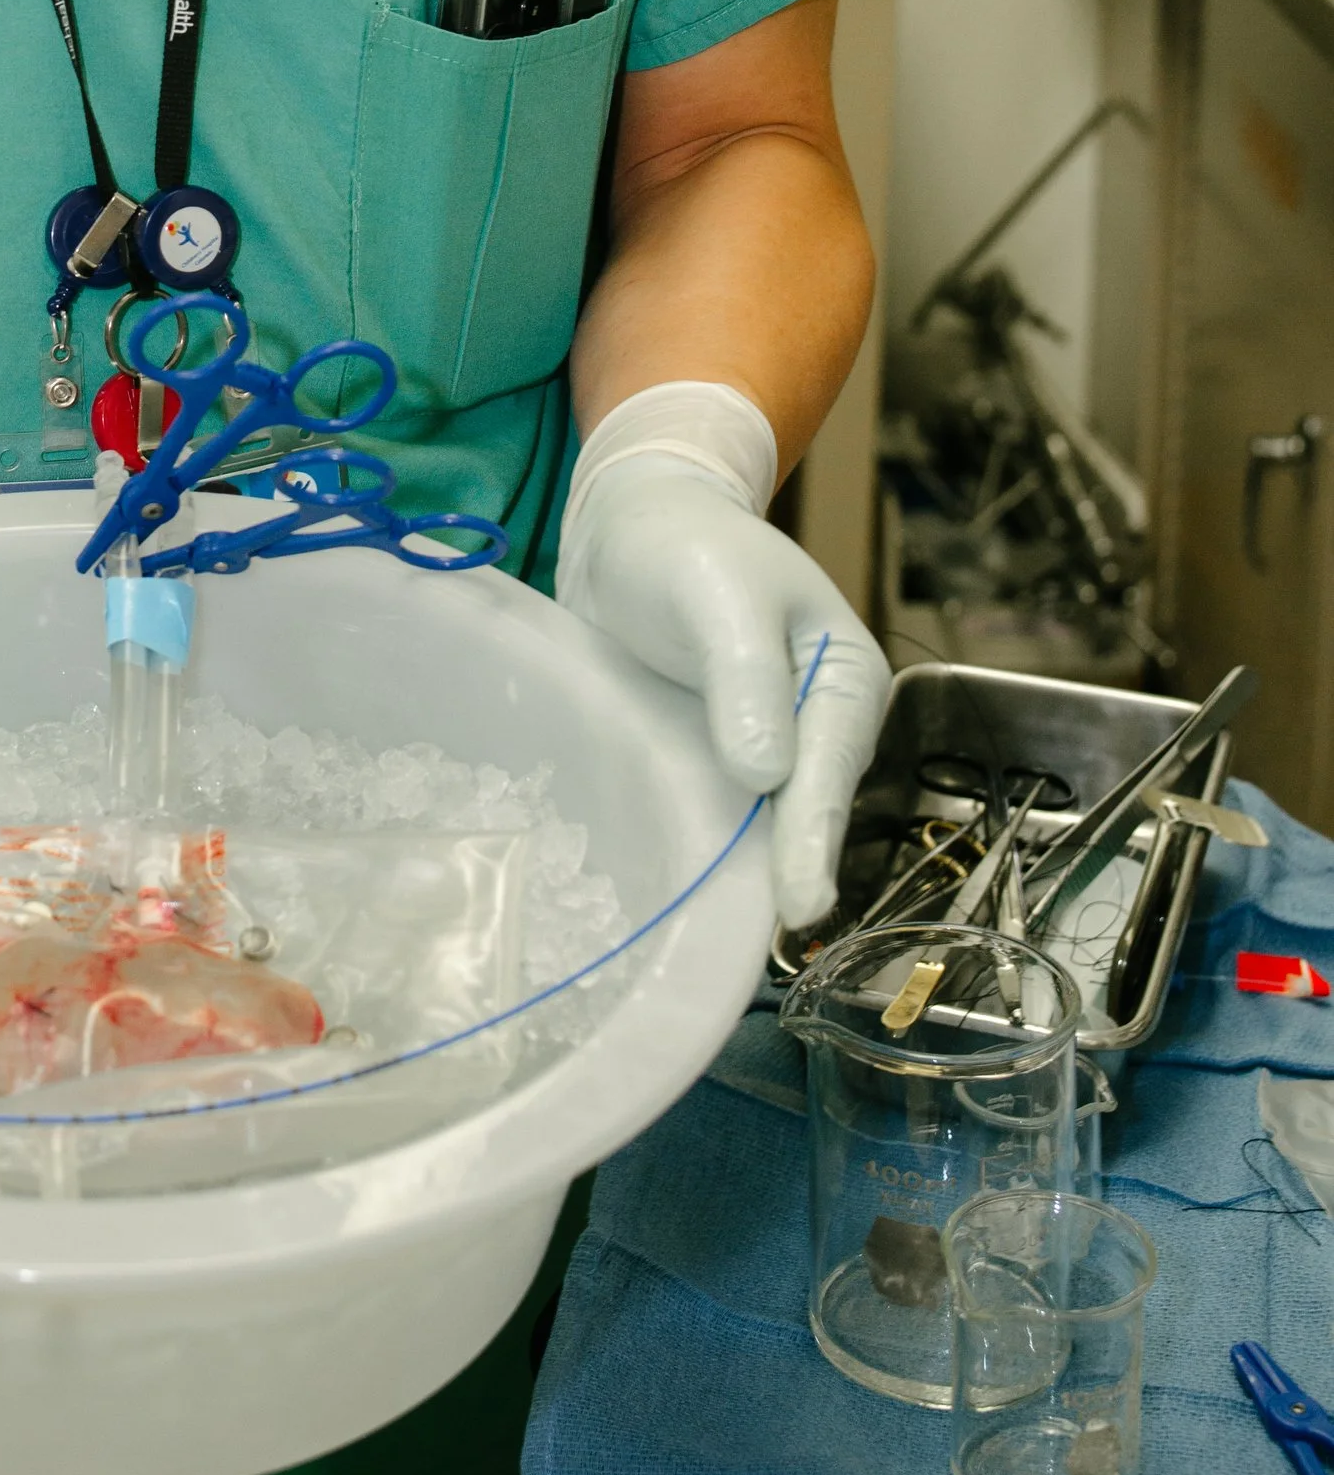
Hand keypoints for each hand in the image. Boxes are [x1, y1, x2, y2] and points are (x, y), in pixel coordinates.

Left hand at [557, 460, 887, 927]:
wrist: (628, 525)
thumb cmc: (683, 544)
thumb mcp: (717, 594)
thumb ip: (744, 676)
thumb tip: (768, 773)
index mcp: (846, 678)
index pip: (833, 768)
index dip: (813, 838)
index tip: (799, 905)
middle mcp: (819, 725)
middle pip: (805, 810)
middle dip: (786, 870)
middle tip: (766, 950)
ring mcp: (768, 750)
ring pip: (762, 825)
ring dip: (743, 873)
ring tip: (720, 944)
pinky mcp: (716, 763)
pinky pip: (719, 816)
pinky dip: (706, 852)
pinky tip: (680, 896)